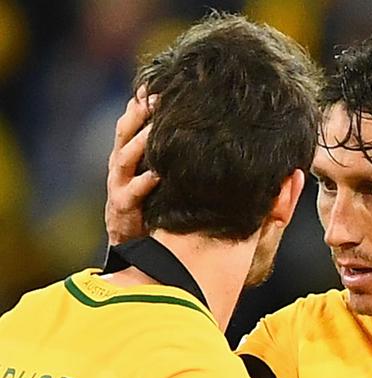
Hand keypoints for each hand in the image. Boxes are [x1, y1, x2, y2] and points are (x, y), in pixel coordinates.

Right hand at [105, 87, 158, 245]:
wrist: (131, 243)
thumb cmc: (148, 204)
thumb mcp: (153, 175)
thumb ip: (165, 155)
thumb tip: (197, 131)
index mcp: (126, 155)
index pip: (130, 122)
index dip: (140, 103)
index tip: (156, 84)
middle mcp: (119, 167)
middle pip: (124, 133)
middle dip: (138, 114)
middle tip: (156, 97)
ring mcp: (118, 186)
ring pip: (124, 158)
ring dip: (140, 143)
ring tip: (155, 129)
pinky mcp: (123, 208)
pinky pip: (133, 193)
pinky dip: (145, 183)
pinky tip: (159, 175)